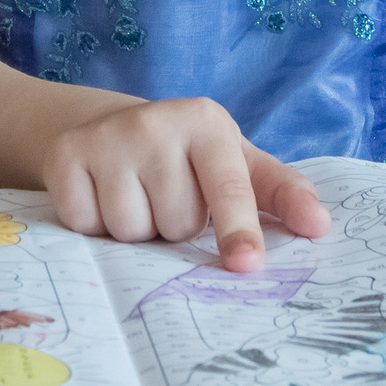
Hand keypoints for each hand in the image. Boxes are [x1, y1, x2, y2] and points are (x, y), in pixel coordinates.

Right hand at [44, 97, 330, 272]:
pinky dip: (93, 225)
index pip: (228, 187)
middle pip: (176, 223)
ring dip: (135, 232)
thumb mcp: (238, 164)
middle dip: (174, 228)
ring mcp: (107, 137)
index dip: (238, 229)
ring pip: (130, 231)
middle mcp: (155, 122)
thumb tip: (320, 226)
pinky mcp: (65, 154)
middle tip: (168, 201)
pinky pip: (85, 225)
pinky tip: (101, 197)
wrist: (111, 127)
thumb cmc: (188, 157)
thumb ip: (281, 194)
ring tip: (137, 200)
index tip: (246, 264)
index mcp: (208, 123)